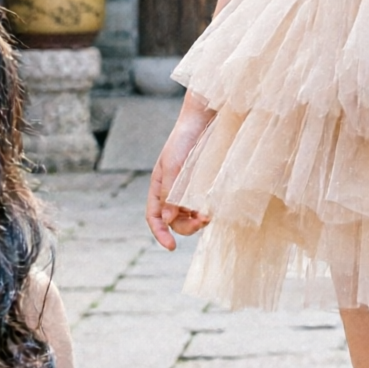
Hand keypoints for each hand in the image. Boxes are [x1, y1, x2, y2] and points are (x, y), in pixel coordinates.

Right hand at [145, 101, 216, 249]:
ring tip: (210, 215)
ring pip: (190, 215)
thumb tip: (167, 219)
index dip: (160, 233)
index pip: (154, 217)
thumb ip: (170, 192)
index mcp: (159, 186)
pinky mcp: (204, 185)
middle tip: (203, 221)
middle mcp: (172, 190)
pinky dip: (206, 211)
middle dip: (186, 226)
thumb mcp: (173, 165)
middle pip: (174, 220)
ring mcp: (189, 189)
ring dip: (198, 220)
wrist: (204, 120)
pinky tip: (214, 209)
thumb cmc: (184, 140)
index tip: (171, 246)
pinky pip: (202, 205)